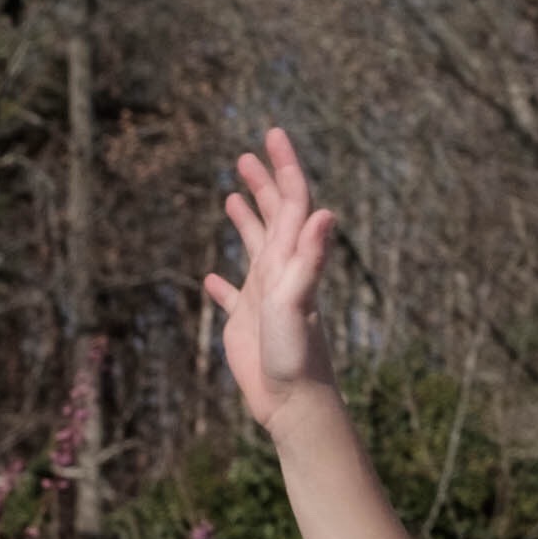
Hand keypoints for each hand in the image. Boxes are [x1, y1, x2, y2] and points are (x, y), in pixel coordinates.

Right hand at [204, 126, 339, 431]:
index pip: (291, 203)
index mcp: (290, 261)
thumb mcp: (298, 301)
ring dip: (246, 221)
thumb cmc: (297, 355)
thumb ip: (310, 258)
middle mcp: (279, 273)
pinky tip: (211, 279)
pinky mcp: (245, 324)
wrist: (294, 404)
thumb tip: (325, 212)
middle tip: (247, 155)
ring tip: (232, 197)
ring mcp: (262, 297)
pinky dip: (222, 284)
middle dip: (263, 184)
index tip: (273, 134)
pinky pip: (232, 297)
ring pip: (253, 249)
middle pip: (273, 218)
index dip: (284, 167)